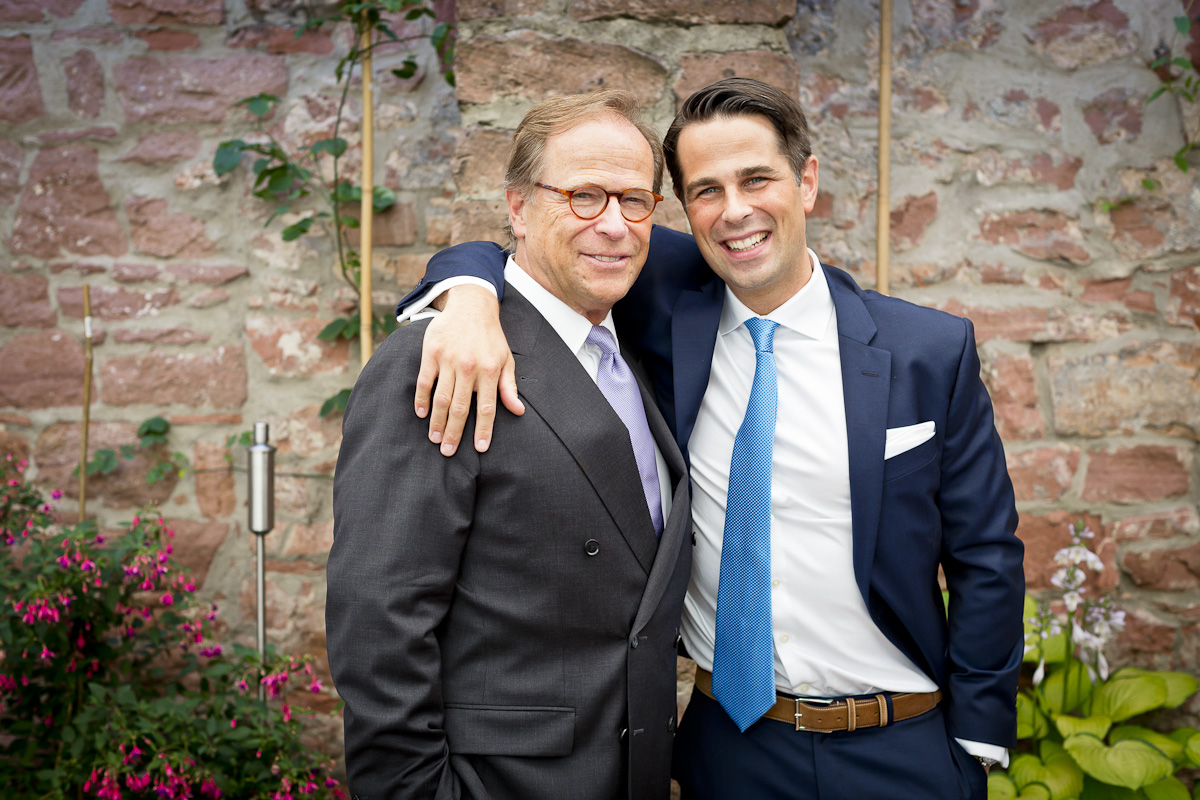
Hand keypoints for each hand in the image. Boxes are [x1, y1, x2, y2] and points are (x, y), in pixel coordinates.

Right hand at [415, 285, 523, 454]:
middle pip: (461, 408)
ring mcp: (449, 360)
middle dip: (454, 432)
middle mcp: (469, 367)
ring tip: (434, 438)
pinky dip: (421, 400)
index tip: (480, 449)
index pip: (487, 407)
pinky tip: (421, 414)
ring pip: (441, 398)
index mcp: (490, 370)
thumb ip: (509, 386)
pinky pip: (425, 381)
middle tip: (447, 451)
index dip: (484, 430)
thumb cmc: (491, 337)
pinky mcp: (432, 352)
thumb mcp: (506, 359)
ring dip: (436, 421)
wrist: (471, 305)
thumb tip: (518, 411)